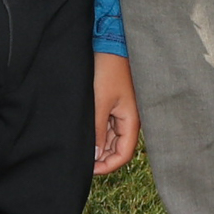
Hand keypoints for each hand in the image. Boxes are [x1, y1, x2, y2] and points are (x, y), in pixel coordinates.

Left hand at [92, 52, 140, 174]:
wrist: (111, 44)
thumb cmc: (108, 70)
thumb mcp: (100, 103)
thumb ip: (98, 130)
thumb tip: (96, 155)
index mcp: (131, 121)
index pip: (124, 154)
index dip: (108, 165)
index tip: (89, 169)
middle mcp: (130, 119)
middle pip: (119, 148)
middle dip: (103, 158)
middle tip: (83, 161)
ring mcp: (123, 112)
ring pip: (113, 138)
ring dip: (100, 146)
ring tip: (82, 147)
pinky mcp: (115, 104)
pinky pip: (109, 126)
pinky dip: (99, 133)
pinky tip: (87, 134)